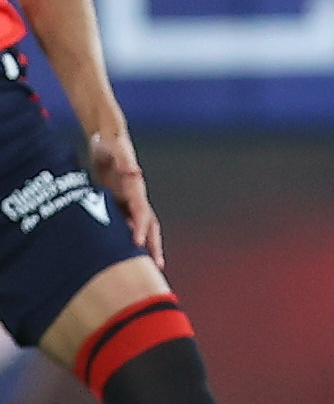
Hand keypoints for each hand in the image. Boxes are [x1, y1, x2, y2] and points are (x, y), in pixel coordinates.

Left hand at [88, 128, 161, 266]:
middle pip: (149, 224)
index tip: (139, 244)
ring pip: (140, 226)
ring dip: (146, 244)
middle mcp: (135, 196)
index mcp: (135, 187)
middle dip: (154, 244)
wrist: (106, 138)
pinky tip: (126, 249)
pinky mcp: (118, 199)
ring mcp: (127, 199)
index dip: (141, 229)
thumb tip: (135, 172)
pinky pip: (125, 221)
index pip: (141, 212)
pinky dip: (128, 236)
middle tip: (158, 265)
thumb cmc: (110, 142)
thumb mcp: (115, 147)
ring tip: (151, 264)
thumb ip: (124, 159)